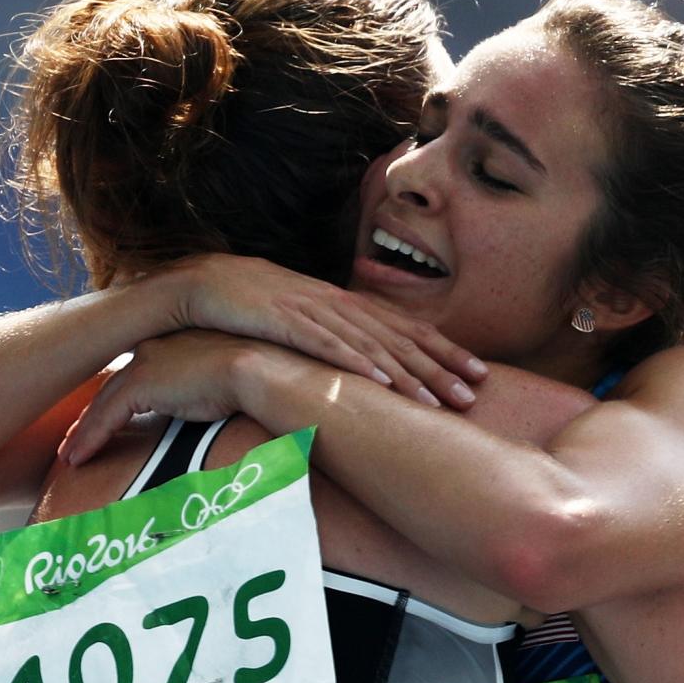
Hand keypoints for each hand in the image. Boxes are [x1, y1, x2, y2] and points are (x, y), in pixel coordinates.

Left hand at [60, 330, 288, 462]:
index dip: (119, 398)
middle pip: (113, 386)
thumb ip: (213, 392)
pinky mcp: (141, 383)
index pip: (137, 373)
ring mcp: (145, 363)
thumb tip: (223, 412)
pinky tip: (77, 459)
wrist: (262, 368)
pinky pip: (105, 416)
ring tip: (70, 455)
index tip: (108, 419)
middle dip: (93, 414)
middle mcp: (153, 347)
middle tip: (76, 438)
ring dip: (83, 431)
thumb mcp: (232, 381)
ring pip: (103, 402)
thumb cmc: (261, 378)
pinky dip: (89, 438)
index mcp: (174, 342)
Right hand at [154, 254, 484, 408]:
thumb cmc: (255, 306)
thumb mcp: (306, 322)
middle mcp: (339, 304)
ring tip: (437, 401)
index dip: (445, 349)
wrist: (204, 281)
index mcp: (347, 304)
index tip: (479, 371)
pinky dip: (355, 363)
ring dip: (407, 375)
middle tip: (474, 393)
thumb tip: (367, 365)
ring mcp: (314, 310)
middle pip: (399, 338)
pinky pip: (326, 345)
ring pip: (370, 346)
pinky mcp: (285, 320)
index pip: (406, 328)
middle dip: (440, 367)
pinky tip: (380, 382)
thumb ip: (338, 339)